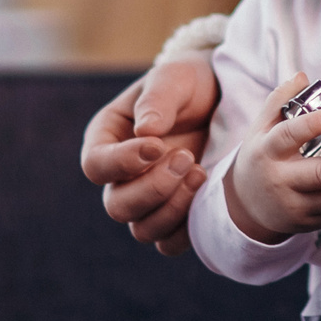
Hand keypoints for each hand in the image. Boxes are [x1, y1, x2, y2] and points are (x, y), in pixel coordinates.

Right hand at [80, 55, 219, 255]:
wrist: (224, 96)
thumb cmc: (189, 82)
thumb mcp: (174, 78)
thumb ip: (158, 99)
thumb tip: (146, 130)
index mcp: (108, 140)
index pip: (96, 166)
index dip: (123, 163)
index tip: (158, 145)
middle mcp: (122, 176)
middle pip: (118, 206)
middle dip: (154, 188)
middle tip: (187, 157)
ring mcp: (148, 199)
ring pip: (143, 229)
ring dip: (173, 208)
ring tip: (200, 172)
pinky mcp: (176, 214)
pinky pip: (169, 242)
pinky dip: (186, 230)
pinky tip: (207, 195)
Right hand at [226, 74, 320, 243]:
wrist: (247, 206)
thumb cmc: (261, 157)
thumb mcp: (261, 128)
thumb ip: (279, 100)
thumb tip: (303, 76)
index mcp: (267, 152)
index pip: (286, 137)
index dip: (308, 126)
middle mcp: (279, 180)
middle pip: (317, 172)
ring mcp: (293, 204)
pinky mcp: (307, 222)